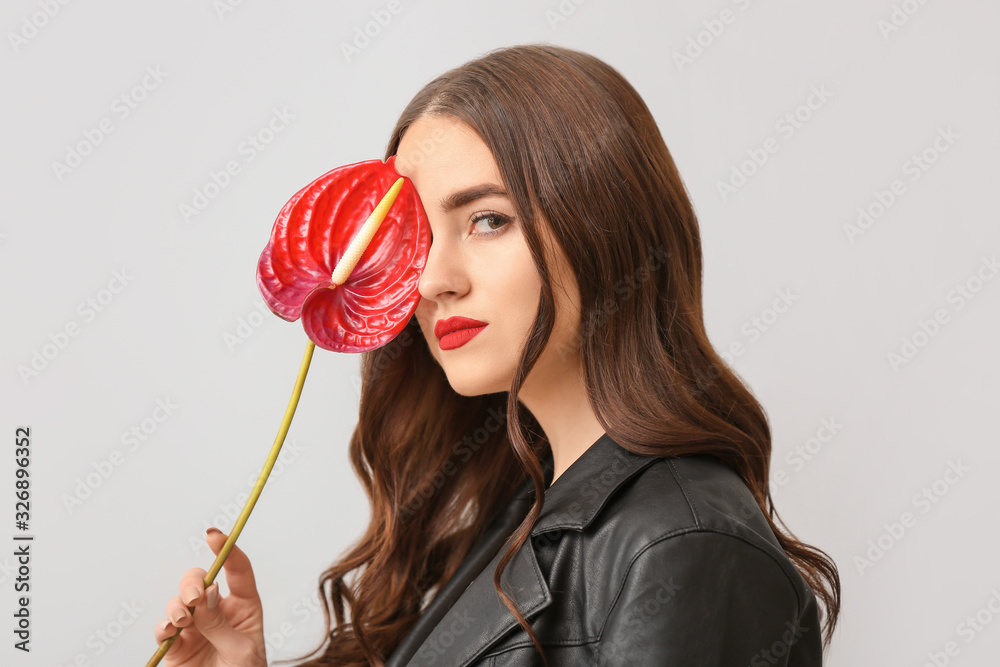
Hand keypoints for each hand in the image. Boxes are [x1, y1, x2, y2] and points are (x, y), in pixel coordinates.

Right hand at [153, 528, 266, 666]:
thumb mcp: (241, 651)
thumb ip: (221, 623)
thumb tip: (207, 593)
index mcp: (245, 607)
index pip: (238, 571)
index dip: (227, 550)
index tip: (213, 535)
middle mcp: (219, 613)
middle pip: (202, 580)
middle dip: (194, 581)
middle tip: (194, 598)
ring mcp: (197, 628)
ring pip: (180, 600)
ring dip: (178, 604)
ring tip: (182, 621)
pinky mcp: (177, 646)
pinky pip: (164, 627)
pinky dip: (164, 625)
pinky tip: (170, 631)